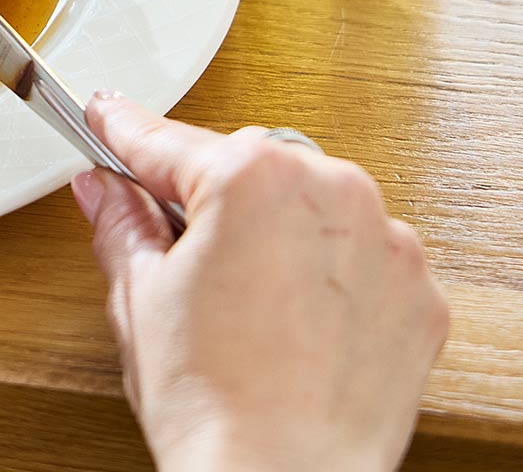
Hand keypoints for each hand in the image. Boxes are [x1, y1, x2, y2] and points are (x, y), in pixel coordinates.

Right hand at [74, 95, 448, 471]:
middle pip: (246, 166)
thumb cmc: (215, 404)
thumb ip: (120, 225)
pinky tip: (291, 323)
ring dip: (275, 233)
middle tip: (172, 251)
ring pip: (310, 206)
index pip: (167, 140)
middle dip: (207, 198)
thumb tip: (104, 191)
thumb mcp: (138, 298)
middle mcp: (331, 191)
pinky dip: (328, 277)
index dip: (123, 130)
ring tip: (242, 302)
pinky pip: (362, 257)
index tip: (108, 117)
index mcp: (251, 178)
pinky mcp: (419, 293)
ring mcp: (386, 242)